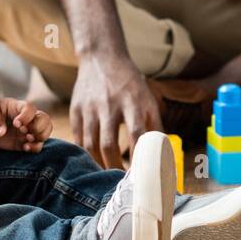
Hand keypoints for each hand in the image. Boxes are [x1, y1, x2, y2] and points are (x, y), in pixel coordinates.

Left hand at [0, 96, 52, 151]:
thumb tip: (1, 132)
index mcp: (18, 107)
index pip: (30, 109)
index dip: (26, 116)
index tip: (16, 123)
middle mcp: (27, 119)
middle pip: (45, 120)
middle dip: (39, 128)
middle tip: (25, 132)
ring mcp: (27, 131)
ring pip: (45, 133)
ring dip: (39, 138)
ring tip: (27, 141)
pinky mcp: (23, 143)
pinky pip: (36, 146)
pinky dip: (34, 148)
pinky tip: (25, 148)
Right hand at [69, 53, 161, 167]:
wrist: (101, 58)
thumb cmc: (129, 83)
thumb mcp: (147, 99)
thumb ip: (155, 125)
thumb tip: (164, 153)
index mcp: (132, 101)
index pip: (136, 133)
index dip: (138, 156)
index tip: (141, 174)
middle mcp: (109, 104)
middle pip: (108, 143)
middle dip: (114, 167)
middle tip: (120, 182)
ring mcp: (90, 107)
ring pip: (90, 143)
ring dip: (98, 164)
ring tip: (106, 176)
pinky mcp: (76, 109)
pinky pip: (78, 138)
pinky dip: (85, 153)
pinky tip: (92, 162)